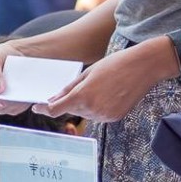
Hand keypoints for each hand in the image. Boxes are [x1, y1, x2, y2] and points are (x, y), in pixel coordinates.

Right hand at [0, 39, 36, 115]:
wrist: (17, 53)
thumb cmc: (1, 54)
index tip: (0, 101)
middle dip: (4, 105)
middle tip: (14, 99)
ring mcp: (3, 100)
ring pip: (7, 110)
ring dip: (14, 106)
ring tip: (22, 98)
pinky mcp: (14, 101)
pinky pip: (17, 108)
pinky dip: (22, 105)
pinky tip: (27, 98)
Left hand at [36, 39, 171, 123]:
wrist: (143, 67)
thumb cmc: (115, 64)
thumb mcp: (88, 72)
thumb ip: (69, 88)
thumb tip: (53, 100)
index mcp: (83, 96)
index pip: (55, 109)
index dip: (43, 109)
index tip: (36, 107)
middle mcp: (93, 110)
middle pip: (71, 110)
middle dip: (70, 101)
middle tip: (82, 85)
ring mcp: (105, 116)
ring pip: (85, 113)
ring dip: (85, 104)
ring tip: (100, 86)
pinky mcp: (115, 117)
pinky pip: (98, 115)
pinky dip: (97, 107)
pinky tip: (108, 94)